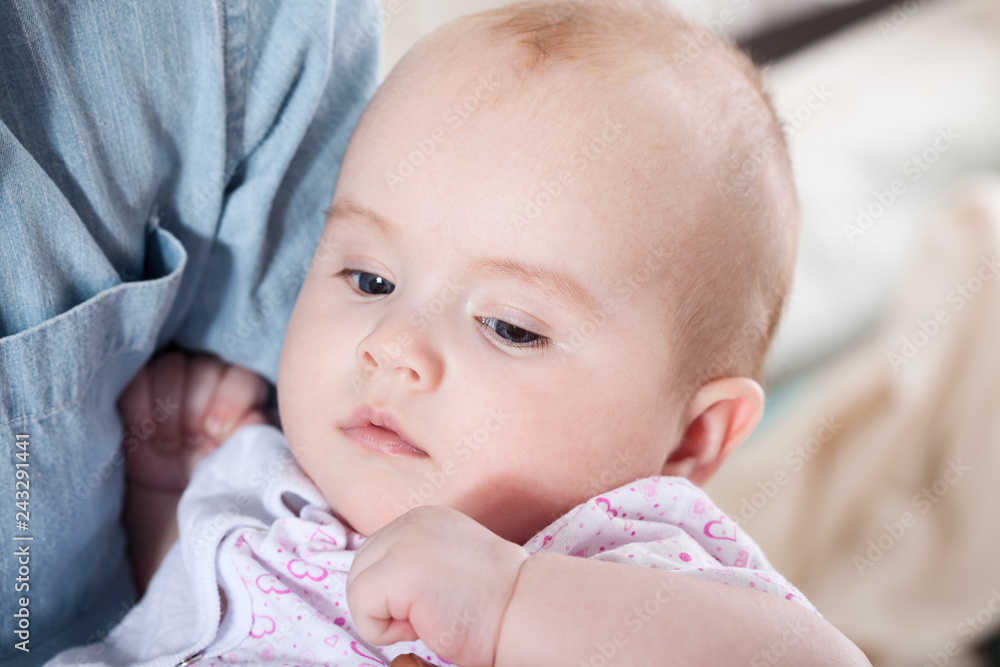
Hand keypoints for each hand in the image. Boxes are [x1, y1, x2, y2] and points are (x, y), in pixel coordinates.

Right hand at [118, 350, 267, 492]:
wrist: (176, 482)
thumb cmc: (214, 464)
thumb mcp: (236, 457)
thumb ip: (251, 435)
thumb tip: (254, 420)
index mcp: (242, 389)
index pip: (242, 378)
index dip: (230, 402)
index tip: (217, 433)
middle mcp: (210, 373)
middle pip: (205, 368)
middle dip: (195, 409)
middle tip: (191, 441)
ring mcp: (173, 374)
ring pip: (171, 367)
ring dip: (168, 409)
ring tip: (168, 444)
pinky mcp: (140, 383)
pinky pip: (137, 379)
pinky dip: (139, 408)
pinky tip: (145, 432)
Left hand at [347, 506, 528, 666]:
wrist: (524, 611)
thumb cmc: (493, 603)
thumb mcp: (448, 563)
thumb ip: (414, 559)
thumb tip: (374, 583)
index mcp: (423, 518)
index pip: (375, 554)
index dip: (394, 591)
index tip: (434, 599)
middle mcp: (411, 521)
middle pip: (359, 568)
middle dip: (384, 601)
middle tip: (430, 612)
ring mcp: (404, 543)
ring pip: (357, 589)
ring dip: (385, 616)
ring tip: (430, 616)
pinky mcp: (399, 572)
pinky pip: (362, 610)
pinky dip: (384, 631)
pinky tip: (425, 624)